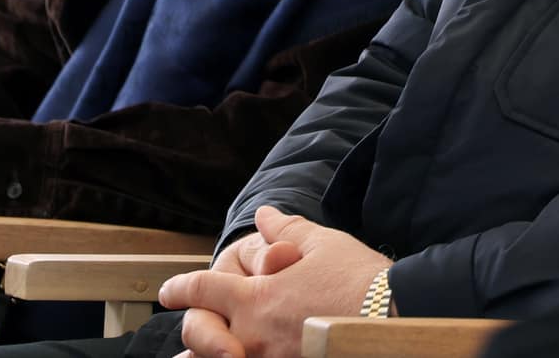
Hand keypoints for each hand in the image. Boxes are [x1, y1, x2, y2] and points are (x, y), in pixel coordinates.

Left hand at [160, 206, 387, 357]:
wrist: (390, 318)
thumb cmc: (358, 278)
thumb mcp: (322, 244)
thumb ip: (286, 230)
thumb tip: (265, 216)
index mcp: (255, 297)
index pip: (204, 289)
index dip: (181, 288)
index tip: (168, 292)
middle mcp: (251, 334)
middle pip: (200, 336)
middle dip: (192, 332)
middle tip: (184, 338)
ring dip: (208, 356)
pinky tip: (243, 357)